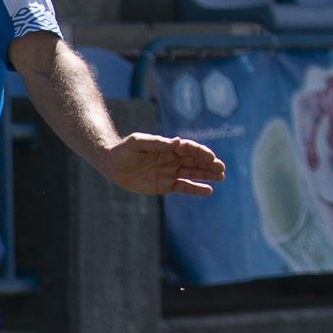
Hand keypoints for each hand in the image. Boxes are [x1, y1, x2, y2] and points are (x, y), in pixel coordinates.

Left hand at [99, 132, 226, 196]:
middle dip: (209, 164)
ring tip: (221, 177)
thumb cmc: (124, 150)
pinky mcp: (165, 185)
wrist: (111, 164)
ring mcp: (170, 172)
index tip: (211, 157)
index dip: (201, 152)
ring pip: (193, 173)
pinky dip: (196, 188)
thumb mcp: (138, 143)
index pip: (189, 149)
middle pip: (195, 161)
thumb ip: (157, 143)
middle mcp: (173, 159)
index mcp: (169, 147)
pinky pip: (184, 187)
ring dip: (207, 175)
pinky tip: (208, 190)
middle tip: (221, 168)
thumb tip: (177, 142)